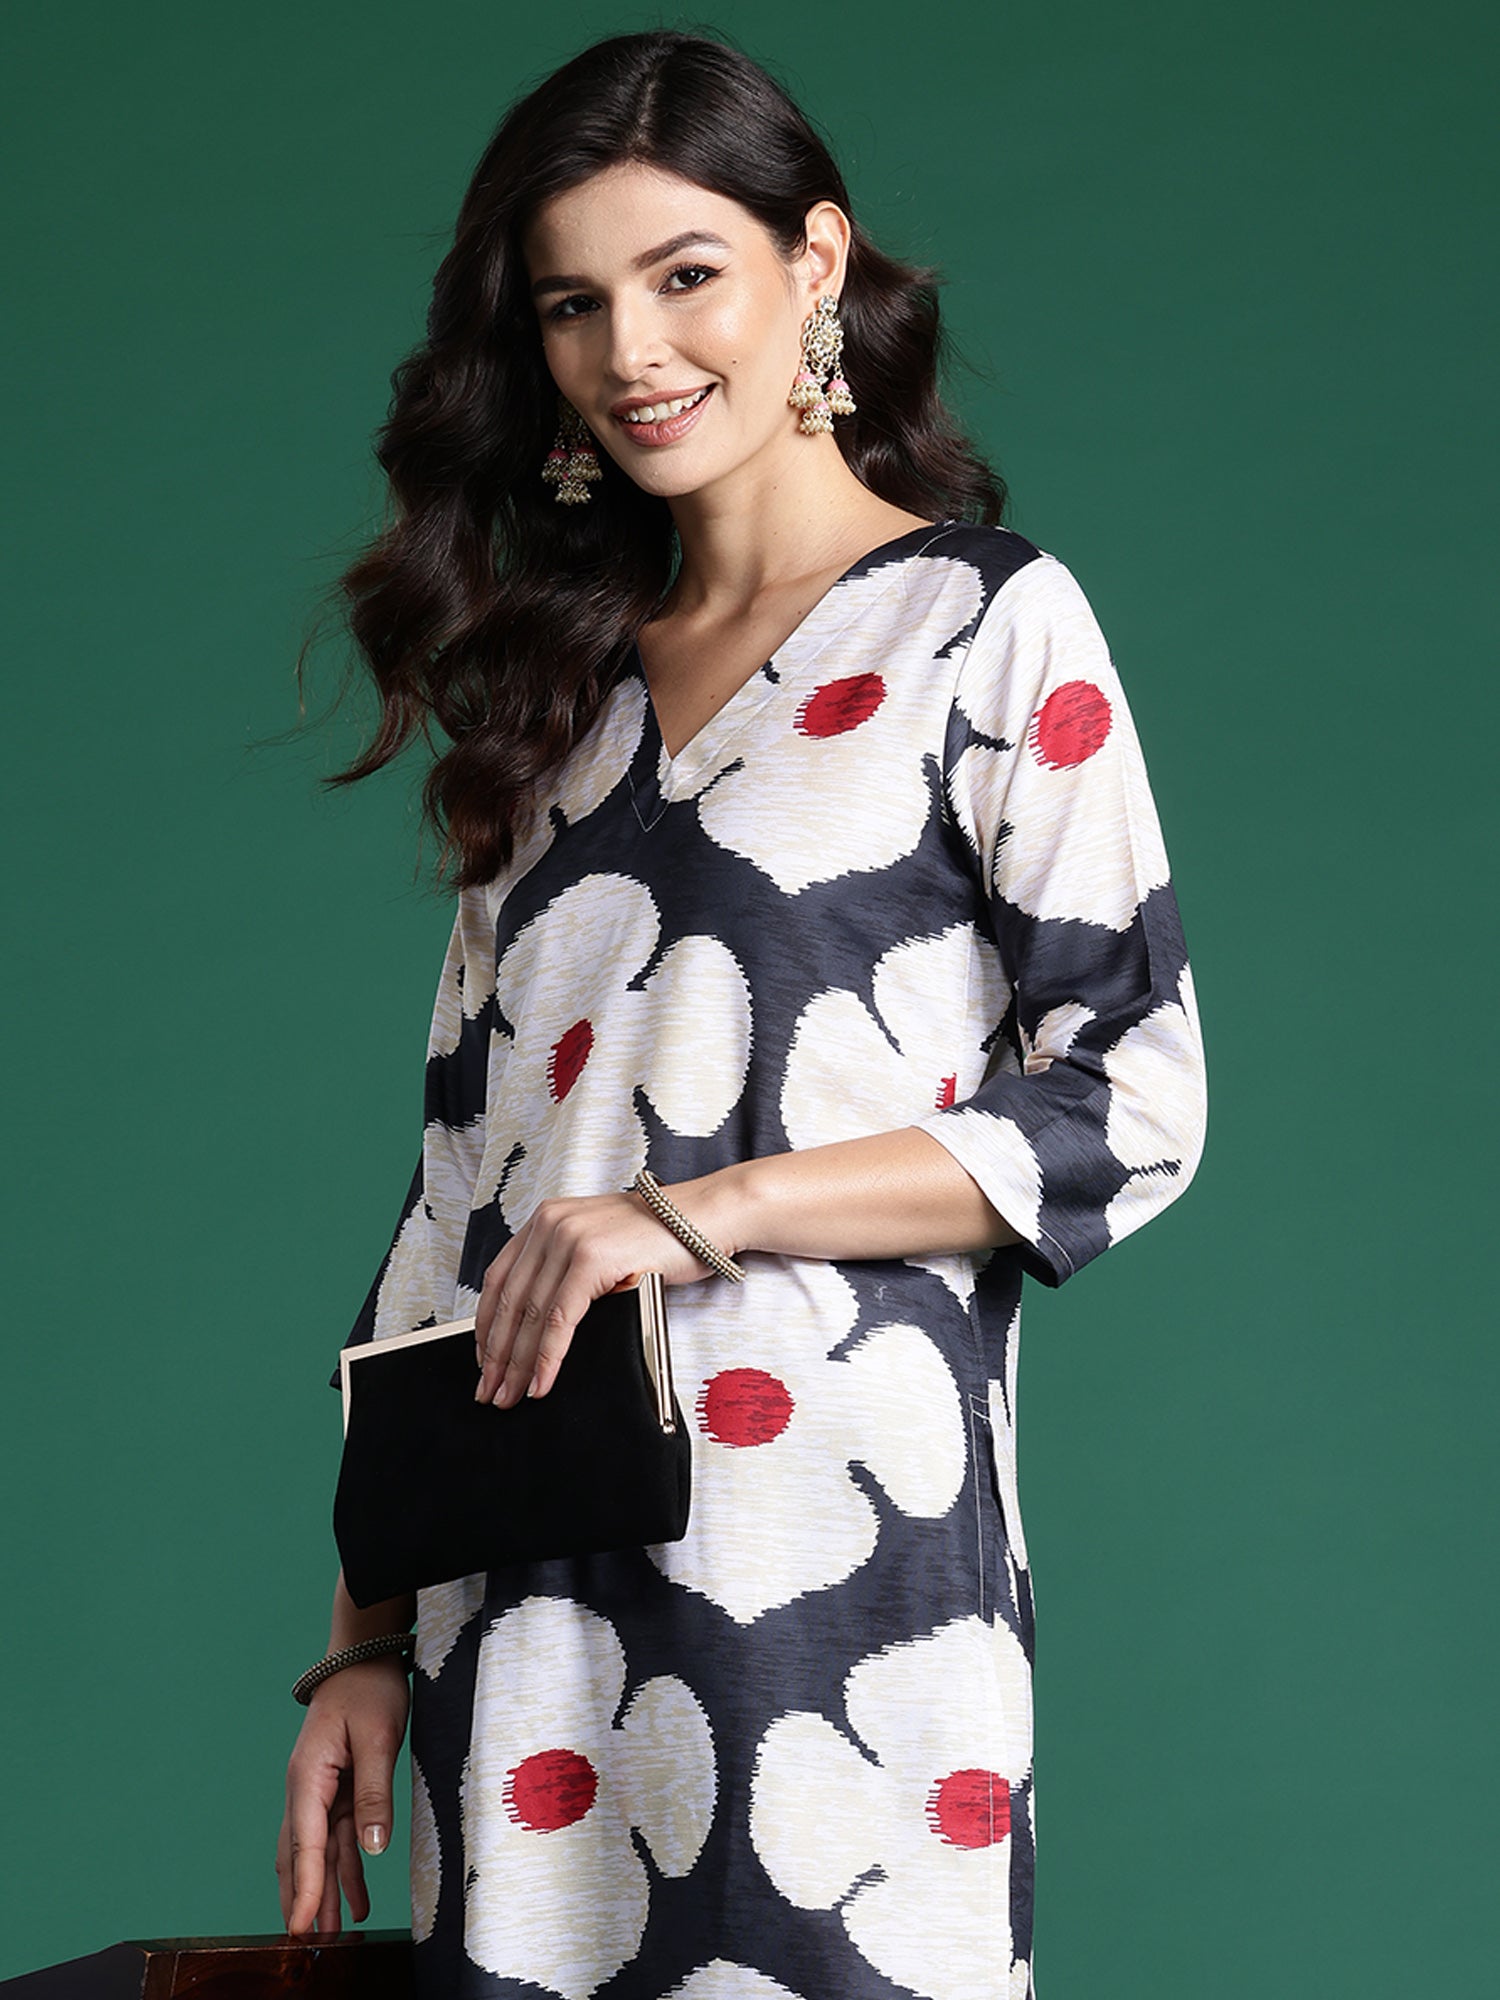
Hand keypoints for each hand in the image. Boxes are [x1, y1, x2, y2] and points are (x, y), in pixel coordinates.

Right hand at [277, 1658, 410, 1935]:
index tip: (299, 1928)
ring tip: (334, 1935)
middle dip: (303, 1899)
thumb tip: (371, 1849)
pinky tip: (356, 1898)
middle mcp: (306, 1788)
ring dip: (325, 1891)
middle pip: (299, 1855)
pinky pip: (337, 1838)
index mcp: (308, 1776)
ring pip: (318, 1852)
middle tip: (307, 1945)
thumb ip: (374, 1794)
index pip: (303, 1843)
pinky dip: (345, 1868)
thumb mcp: (378, 1737)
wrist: (365, 1656)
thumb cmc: (368, 1689)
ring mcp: (321, 1790)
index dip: (303, 1888)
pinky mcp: (339, 1789)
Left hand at [474, 1187, 722, 1406]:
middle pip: (509, 1301)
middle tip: (489, 1390)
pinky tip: (541, 1382)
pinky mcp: (591, 1258)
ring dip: (517, 1363)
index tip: (483, 1360)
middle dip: (496, 1354)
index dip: (485, 1326)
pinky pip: (560, 1319)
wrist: (706, 1218)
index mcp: (546, 1219)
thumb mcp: (599, 1246)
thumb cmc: (661, 1237)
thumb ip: (566, 1270)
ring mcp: (569, 1238)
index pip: (499, 1279)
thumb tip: (537, 1325)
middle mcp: (551, 1223)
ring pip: (530, 1314)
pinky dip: (547, 1357)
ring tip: (510, 1395)